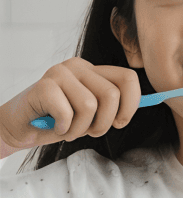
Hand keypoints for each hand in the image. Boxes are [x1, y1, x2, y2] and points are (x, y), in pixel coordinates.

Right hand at [0, 58, 140, 153]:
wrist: (21, 127)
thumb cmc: (60, 121)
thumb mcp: (93, 114)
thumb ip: (113, 105)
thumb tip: (147, 103)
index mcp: (94, 71)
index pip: (128, 79)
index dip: (132, 104)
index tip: (120, 122)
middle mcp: (78, 67)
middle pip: (112, 95)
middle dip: (105, 123)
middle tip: (90, 130)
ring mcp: (59, 73)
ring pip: (90, 106)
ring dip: (82, 129)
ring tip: (69, 129)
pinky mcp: (43, 86)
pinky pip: (68, 113)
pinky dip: (64, 129)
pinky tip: (55, 127)